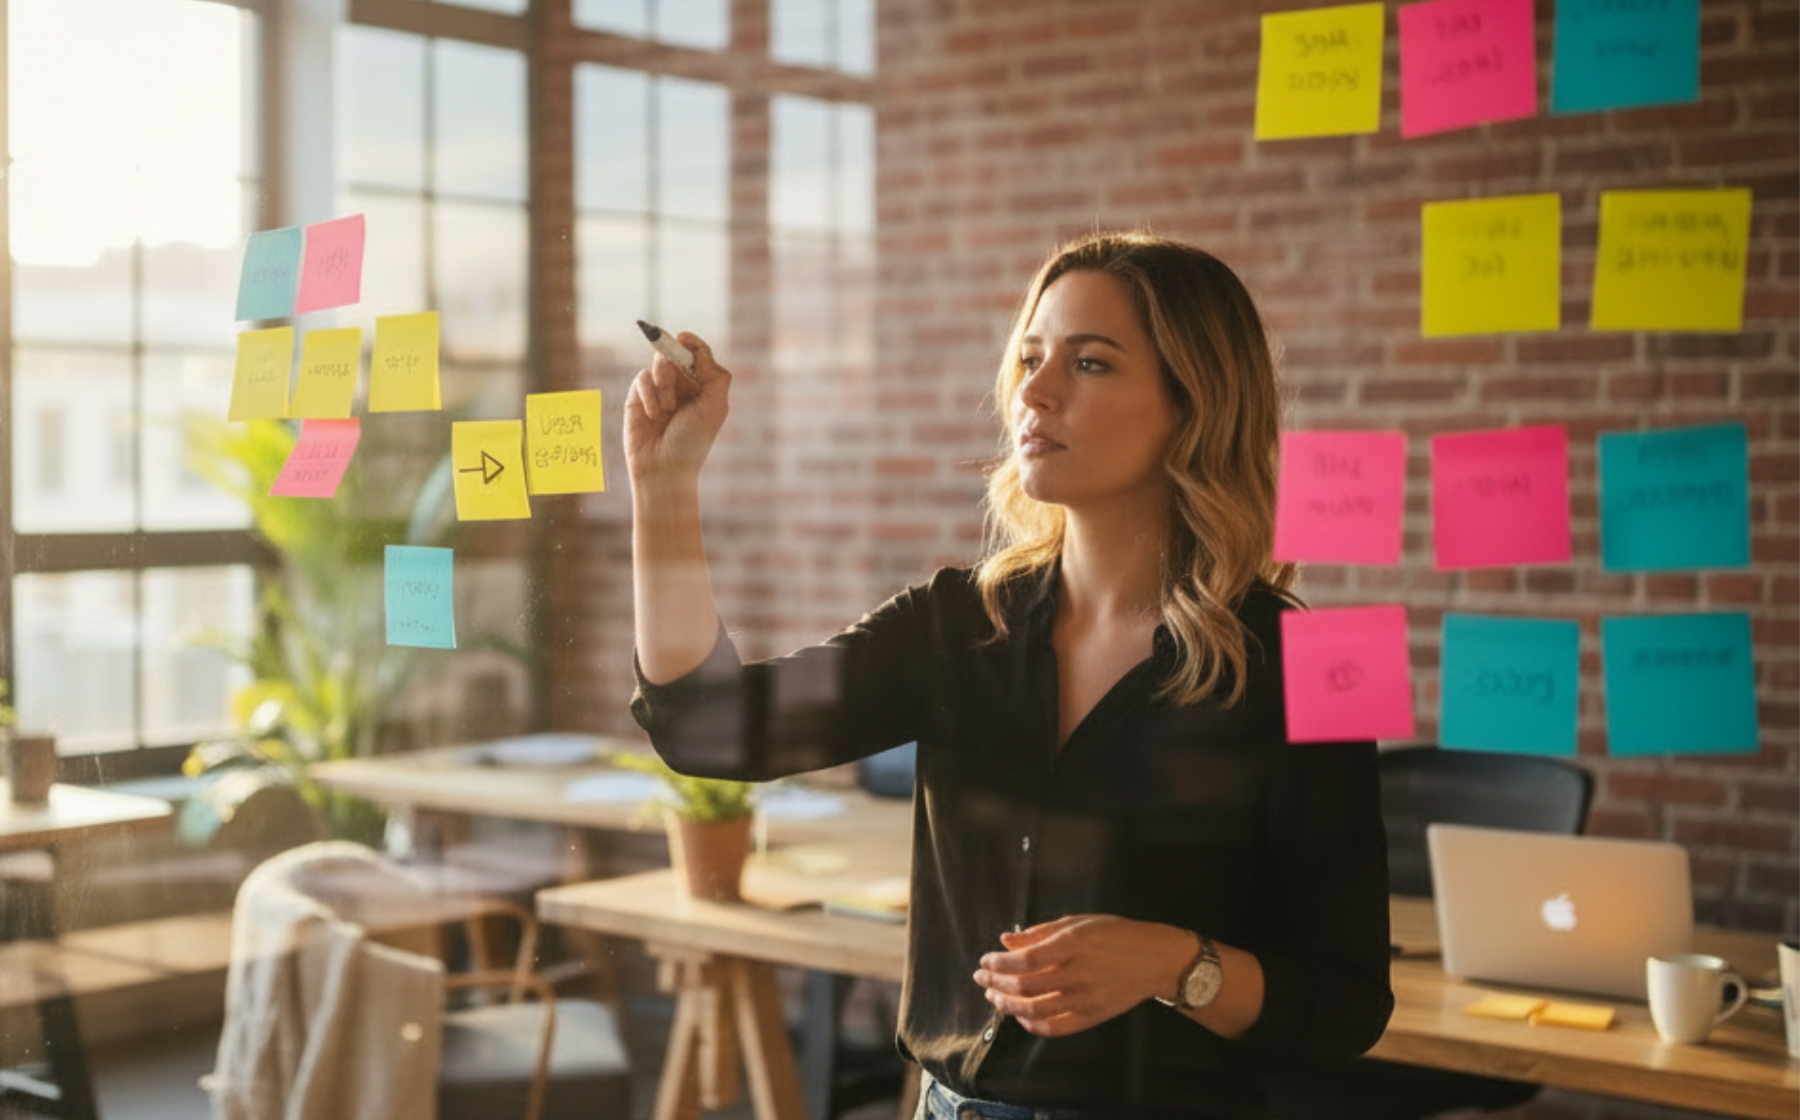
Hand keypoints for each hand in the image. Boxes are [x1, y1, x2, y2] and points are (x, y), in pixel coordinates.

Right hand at [623, 332, 731, 487]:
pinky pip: (642, 378)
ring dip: (665, 383)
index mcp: (703, 386)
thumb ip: (714, 375)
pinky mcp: (639, 397)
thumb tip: (698, 349)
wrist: (664, 468)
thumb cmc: (692, 441)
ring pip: (659, 364)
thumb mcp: (714, 407)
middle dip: (675, 363)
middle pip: (676, 354)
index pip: (698, 355)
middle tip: (677, 377)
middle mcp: (683, 386)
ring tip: (667, 409)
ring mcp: (660, 390)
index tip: (683, 338)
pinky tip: (654, 414)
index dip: (692, 343)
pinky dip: (649, 394)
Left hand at [972, 915, 1194, 1037]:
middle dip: (996, 983)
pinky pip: (1054, 1028)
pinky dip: (1031, 1024)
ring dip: (1008, 1005)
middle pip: (1026, 986)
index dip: (999, 963)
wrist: (1156, 960)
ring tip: (993, 997)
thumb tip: (1005, 941)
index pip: (1026, 960)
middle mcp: (1078, 974)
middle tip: (981, 978)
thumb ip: (1040, 933)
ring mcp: (1085, 1000)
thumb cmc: (1116, 934)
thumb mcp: (1079, 923)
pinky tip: (1020, 1014)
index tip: (985, 961)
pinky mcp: (1091, 1017)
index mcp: (1075, 944)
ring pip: (1035, 1011)